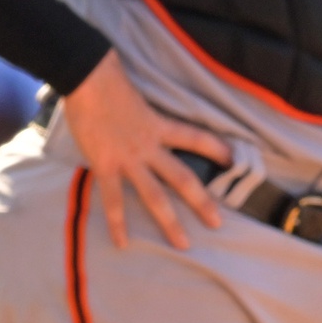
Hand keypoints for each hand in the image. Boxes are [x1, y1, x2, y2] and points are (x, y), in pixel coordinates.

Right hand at [61, 53, 229, 250]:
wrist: (87, 78)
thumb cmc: (108, 78)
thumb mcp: (136, 93)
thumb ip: (143, 107)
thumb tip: (140, 107)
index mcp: (159, 124)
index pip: (196, 137)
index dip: (216, 149)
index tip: (234, 161)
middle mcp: (149, 146)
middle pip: (183, 178)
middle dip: (201, 202)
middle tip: (217, 223)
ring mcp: (128, 158)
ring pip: (155, 196)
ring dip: (169, 222)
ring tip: (183, 244)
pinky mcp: (105, 165)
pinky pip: (113, 200)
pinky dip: (117, 223)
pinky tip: (123, 244)